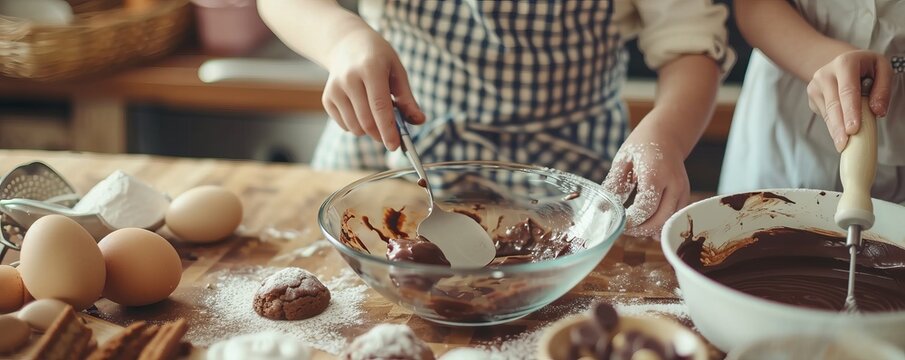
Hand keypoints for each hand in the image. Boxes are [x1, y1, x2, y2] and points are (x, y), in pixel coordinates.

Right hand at [323, 28, 424, 149]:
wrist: (347, 44)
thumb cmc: (379, 59)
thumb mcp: (397, 72)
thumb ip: (407, 99)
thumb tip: (419, 121)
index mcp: (370, 69)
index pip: (380, 107)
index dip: (388, 130)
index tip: (395, 146)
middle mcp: (349, 78)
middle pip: (367, 121)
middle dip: (381, 135)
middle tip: (391, 137)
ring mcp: (335, 89)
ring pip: (355, 127)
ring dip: (369, 131)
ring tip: (376, 114)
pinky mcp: (327, 98)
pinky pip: (345, 125)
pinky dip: (357, 126)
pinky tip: (362, 109)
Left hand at [602, 126, 690, 238]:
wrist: (667, 135)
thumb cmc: (641, 144)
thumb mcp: (623, 160)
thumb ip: (614, 184)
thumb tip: (601, 208)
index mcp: (655, 173)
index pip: (645, 208)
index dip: (632, 221)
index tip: (618, 223)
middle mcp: (673, 184)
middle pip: (660, 220)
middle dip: (640, 230)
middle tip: (624, 229)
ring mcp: (682, 190)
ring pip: (669, 222)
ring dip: (651, 230)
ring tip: (634, 227)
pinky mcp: (685, 195)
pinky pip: (674, 218)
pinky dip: (662, 225)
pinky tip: (647, 226)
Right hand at [806, 50, 892, 151]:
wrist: (842, 63)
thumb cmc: (865, 67)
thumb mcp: (882, 70)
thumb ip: (883, 89)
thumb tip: (877, 111)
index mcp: (844, 63)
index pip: (847, 91)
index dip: (850, 111)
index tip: (853, 129)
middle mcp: (825, 74)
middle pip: (833, 105)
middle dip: (839, 126)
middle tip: (844, 144)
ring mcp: (815, 86)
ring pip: (826, 113)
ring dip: (835, 130)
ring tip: (842, 145)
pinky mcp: (812, 97)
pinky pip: (824, 115)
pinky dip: (833, 125)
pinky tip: (840, 131)